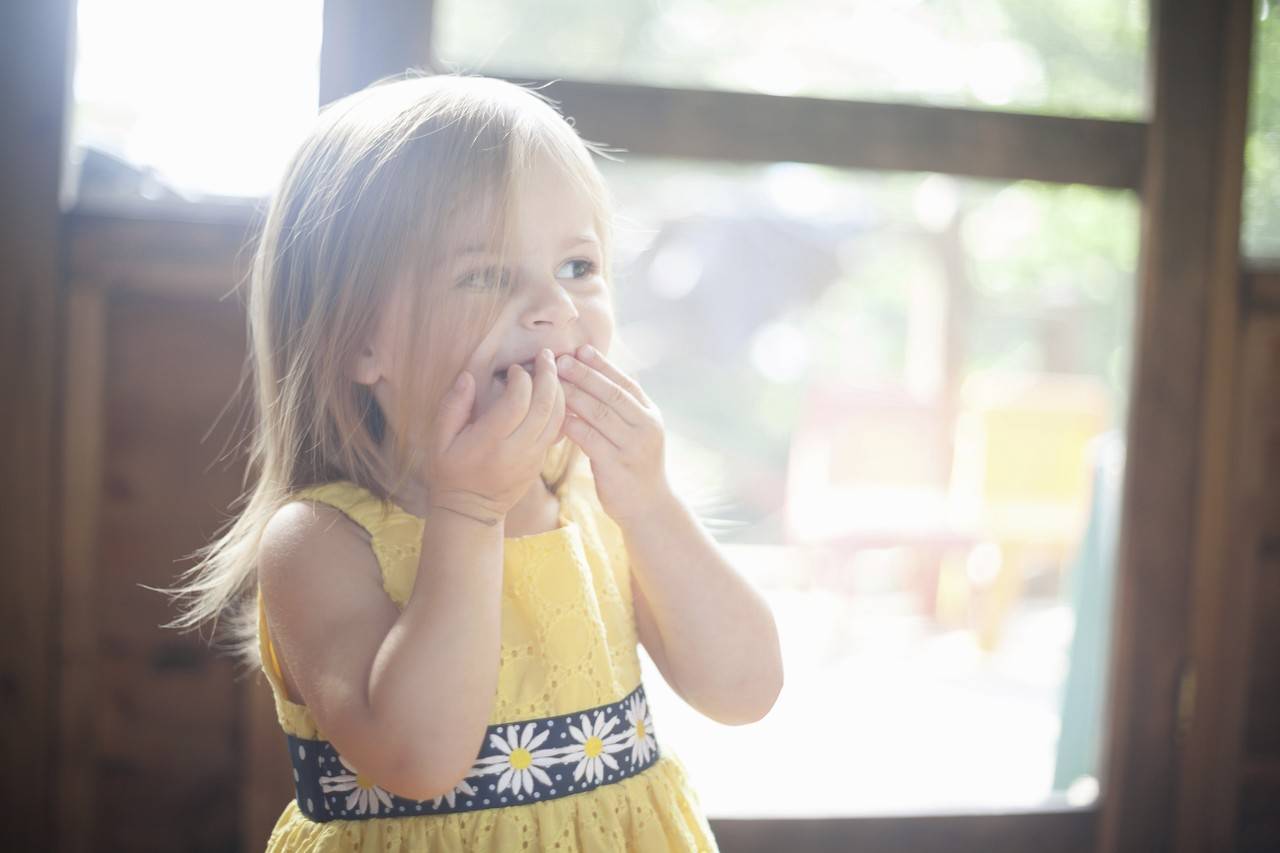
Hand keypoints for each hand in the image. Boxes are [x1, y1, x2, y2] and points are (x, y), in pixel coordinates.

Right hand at [427, 348, 565, 524]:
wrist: (471, 510)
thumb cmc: (450, 471)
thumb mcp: (440, 439)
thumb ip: (453, 406)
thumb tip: (468, 376)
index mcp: (490, 442)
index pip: (517, 403)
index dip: (521, 379)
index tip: (515, 368)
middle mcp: (516, 450)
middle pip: (544, 407)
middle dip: (548, 376)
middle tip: (546, 355)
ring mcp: (532, 457)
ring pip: (557, 418)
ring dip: (559, 390)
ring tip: (553, 368)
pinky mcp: (540, 461)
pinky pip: (558, 430)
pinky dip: (561, 408)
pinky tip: (555, 392)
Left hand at [555, 345, 671, 525]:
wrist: (649, 507)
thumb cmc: (635, 465)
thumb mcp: (638, 433)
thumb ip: (624, 408)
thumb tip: (603, 373)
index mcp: (651, 415)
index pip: (625, 383)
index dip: (602, 365)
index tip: (580, 349)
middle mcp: (646, 427)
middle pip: (611, 394)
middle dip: (584, 374)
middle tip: (560, 360)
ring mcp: (633, 447)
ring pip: (599, 413)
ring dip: (574, 396)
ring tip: (553, 383)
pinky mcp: (617, 466)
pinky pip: (589, 439)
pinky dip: (571, 425)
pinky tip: (556, 416)